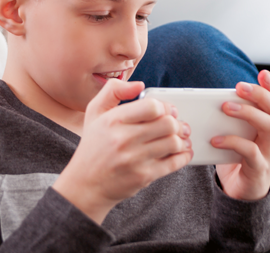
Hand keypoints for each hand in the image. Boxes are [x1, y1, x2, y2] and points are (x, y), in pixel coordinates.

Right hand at [52, 80, 191, 223]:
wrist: (85, 184)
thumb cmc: (93, 146)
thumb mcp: (94, 112)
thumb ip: (113, 90)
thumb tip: (139, 85)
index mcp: (112, 120)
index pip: (151, 107)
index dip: (165, 106)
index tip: (167, 110)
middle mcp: (123, 139)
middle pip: (167, 124)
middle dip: (177, 123)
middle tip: (178, 124)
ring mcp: (134, 159)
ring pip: (174, 143)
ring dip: (182, 140)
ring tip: (180, 138)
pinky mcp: (143, 176)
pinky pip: (174, 164)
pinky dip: (184, 156)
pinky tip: (182, 152)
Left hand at [213, 70, 269, 200]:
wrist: (240, 192)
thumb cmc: (235, 157)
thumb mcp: (235, 133)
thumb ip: (229, 117)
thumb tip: (206, 98)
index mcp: (269, 126)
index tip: (262, 73)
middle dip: (259, 95)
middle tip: (239, 86)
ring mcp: (269, 153)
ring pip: (268, 127)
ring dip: (247, 113)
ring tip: (225, 107)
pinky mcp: (259, 169)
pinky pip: (251, 152)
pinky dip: (232, 142)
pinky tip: (216, 140)